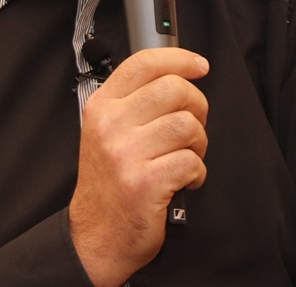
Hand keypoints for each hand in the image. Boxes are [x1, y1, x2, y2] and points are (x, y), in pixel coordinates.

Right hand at [68, 47, 208, 286]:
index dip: (179, 59)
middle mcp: (111, 125)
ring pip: (187, 125)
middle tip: (193, 125)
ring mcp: (126, 153)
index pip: (144, 63)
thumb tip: (178, 75)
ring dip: (199, 143)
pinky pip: (191, 161)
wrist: (97, 235)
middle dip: (197, 106)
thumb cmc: (109, 182)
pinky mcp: (144, 183)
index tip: (199, 66)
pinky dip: (197, 172)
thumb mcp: (107, 132)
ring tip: (187, 156)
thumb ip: (133, 102)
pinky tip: (184, 180)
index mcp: (102, 106)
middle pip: (174, 89)